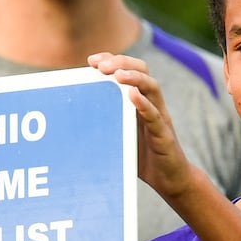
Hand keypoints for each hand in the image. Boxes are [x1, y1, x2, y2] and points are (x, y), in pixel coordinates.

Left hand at [89, 52, 195, 199]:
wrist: (169, 180)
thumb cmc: (142, 157)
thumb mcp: (118, 135)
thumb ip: (104, 123)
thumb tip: (70, 121)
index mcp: (139, 101)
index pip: (128, 70)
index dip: (112, 60)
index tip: (92, 61)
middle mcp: (152, 104)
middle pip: (142, 71)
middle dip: (121, 63)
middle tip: (101, 65)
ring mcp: (160, 118)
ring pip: (152, 88)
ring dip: (134, 78)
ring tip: (118, 74)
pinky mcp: (164, 135)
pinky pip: (155, 116)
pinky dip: (144, 104)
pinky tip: (133, 95)